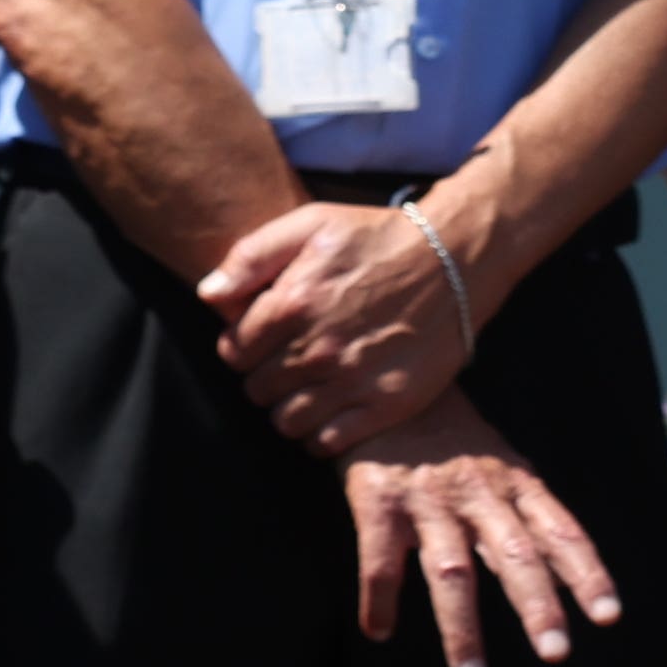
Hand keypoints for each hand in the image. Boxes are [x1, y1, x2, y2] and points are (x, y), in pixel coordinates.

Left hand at [204, 187, 478, 452]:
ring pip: (286, 422)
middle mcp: (319, 348)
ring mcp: (353, 380)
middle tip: (291, 361)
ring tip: (309, 387)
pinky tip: (333, 408)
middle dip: (266, 377)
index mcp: (293, 303)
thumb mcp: (312, 224)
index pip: (234, 352)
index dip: (244, 347)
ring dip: (289, 409)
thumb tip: (208, 296)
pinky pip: (327, 443)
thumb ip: (251, 255)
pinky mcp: (386, 404)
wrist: (457, 258)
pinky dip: (321, 433)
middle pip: (258, 390)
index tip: (265, 339)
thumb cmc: (380, 239)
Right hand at [344, 395, 625, 666]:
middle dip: (538, 606)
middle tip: (557, 654)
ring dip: (463, 627)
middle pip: (516, 555)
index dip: (586, 573)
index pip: (562, 532)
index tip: (609, 616)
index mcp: (516, 484)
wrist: (388, 388)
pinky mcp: (378, 501)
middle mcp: (480, 493)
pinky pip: (380, 561)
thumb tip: (564, 576)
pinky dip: (380, 600)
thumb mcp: (501, 467)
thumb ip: (525, 517)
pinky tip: (380, 631)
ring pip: (453, 570)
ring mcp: (429, 499)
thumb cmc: (452, 440)